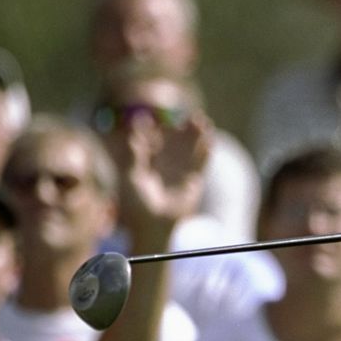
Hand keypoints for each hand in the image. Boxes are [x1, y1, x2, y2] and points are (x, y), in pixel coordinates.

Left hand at [109, 111, 210, 245]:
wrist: (154, 224)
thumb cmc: (136, 203)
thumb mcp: (130, 176)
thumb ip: (133, 154)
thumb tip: (132, 134)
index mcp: (145, 162)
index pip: (150, 140)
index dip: (150, 129)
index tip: (148, 120)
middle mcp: (164, 164)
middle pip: (174, 141)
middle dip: (181, 128)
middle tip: (187, 116)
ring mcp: (179, 171)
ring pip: (190, 149)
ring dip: (196, 136)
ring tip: (202, 121)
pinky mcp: (192, 181)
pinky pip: (201, 163)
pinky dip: (206, 152)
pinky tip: (210, 139)